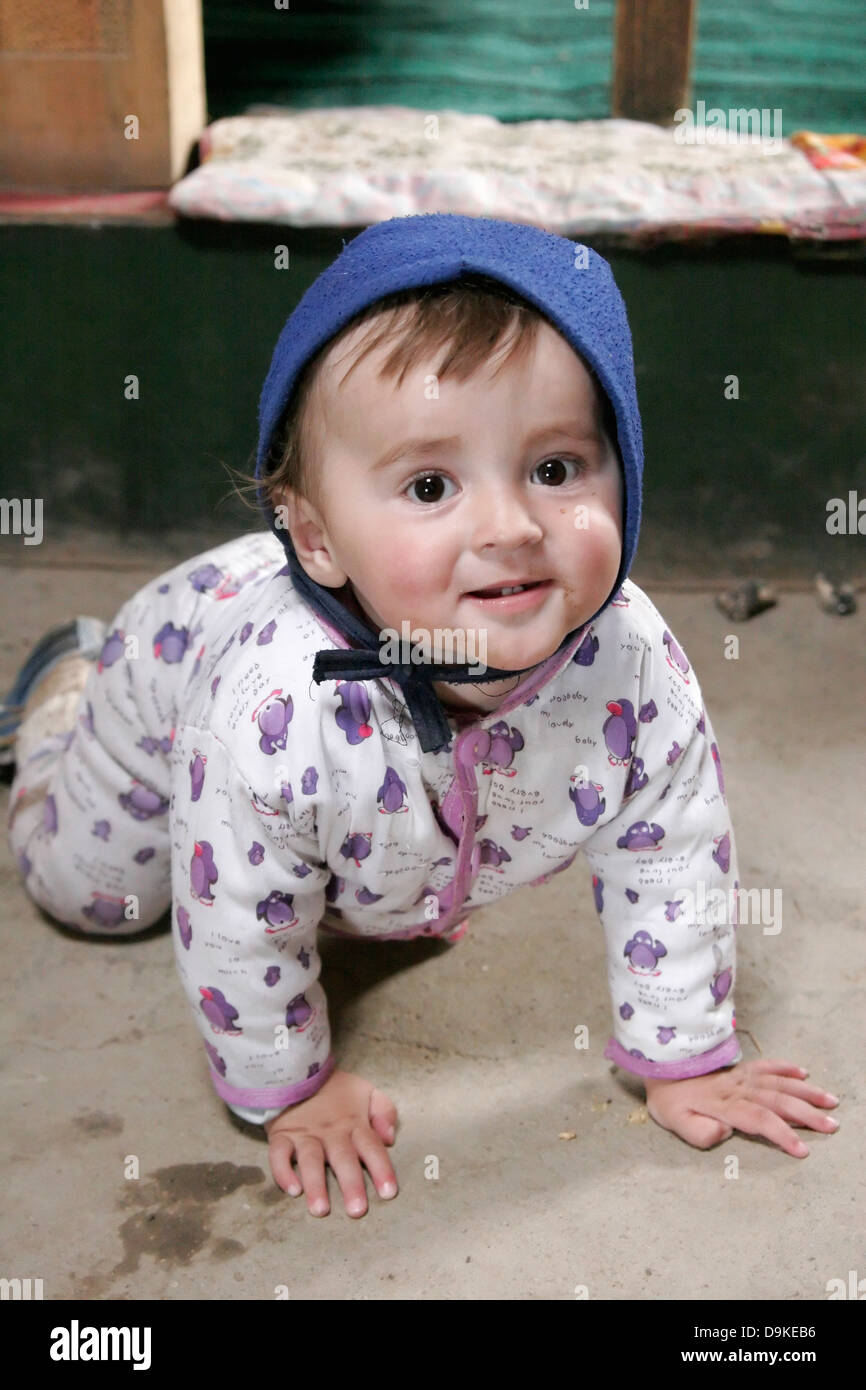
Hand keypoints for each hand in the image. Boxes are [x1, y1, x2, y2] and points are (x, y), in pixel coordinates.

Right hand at [264, 1068, 398, 1216]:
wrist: (297, 1070)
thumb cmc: (335, 1089)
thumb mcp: (366, 1091)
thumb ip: (384, 1111)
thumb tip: (389, 1138)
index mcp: (354, 1123)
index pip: (372, 1147)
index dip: (381, 1169)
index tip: (389, 1193)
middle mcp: (331, 1132)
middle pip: (343, 1158)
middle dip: (351, 1184)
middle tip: (357, 1211)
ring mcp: (305, 1134)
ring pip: (311, 1160)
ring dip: (316, 1185)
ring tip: (320, 1209)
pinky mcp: (281, 1136)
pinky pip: (279, 1156)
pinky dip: (283, 1172)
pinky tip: (292, 1190)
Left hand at [644, 1058, 839, 1156]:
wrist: (658, 1068)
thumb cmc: (669, 1101)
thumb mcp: (675, 1123)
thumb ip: (699, 1132)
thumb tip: (724, 1131)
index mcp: (723, 1104)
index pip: (758, 1119)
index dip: (781, 1134)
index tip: (803, 1150)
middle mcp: (736, 1088)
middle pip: (777, 1100)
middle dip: (806, 1114)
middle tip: (832, 1126)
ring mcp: (740, 1076)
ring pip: (778, 1081)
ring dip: (805, 1091)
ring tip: (830, 1101)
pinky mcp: (739, 1069)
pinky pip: (765, 1065)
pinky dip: (785, 1067)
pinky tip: (804, 1072)